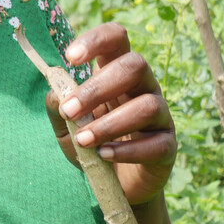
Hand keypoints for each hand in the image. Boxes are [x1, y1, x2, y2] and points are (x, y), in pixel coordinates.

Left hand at [45, 22, 175, 205]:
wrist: (113, 184)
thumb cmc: (88, 142)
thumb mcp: (65, 125)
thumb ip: (57, 106)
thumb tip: (56, 93)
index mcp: (116, 70)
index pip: (116, 38)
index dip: (96, 40)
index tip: (70, 58)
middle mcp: (143, 86)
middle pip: (134, 66)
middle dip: (97, 88)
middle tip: (70, 111)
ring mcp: (161, 115)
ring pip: (147, 106)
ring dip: (110, 123)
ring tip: (83, 140)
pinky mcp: (167, 146)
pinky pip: (156, 144)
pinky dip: (127, 151)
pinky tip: (103, 156)